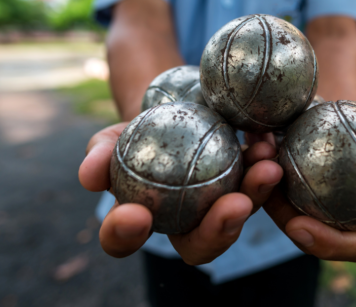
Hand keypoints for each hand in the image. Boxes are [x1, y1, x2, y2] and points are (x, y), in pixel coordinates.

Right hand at [78, 123, 282, 264]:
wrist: (171, 110)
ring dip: (255, 194)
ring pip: (238, 214)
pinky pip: (258, 181)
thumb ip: (99, 155)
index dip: (127, 235)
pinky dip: (264, 162)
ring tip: (266, 167)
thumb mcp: (111, 138)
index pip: (125, 240)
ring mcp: (217, 207)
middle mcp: (184, 225)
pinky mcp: (244, 185)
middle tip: (232, 205)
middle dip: (217, 232)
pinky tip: (267, 141)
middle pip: (199, 245)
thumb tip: (88, 176)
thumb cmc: (135, 131)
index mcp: (142, 221)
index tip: (136, 214)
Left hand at [263, 98, 355, 261]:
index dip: (330, 246)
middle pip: (304, 231)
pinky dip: (255, 161)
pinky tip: (254, 136)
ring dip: (261, 182)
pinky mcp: (276, 188)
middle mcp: (331, 219)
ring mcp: (300, 205)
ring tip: (260, 148)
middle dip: (282, 213)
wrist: (336, 105)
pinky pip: (261, 182)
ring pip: (276, 206)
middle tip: (269, 183)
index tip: (302, 227)